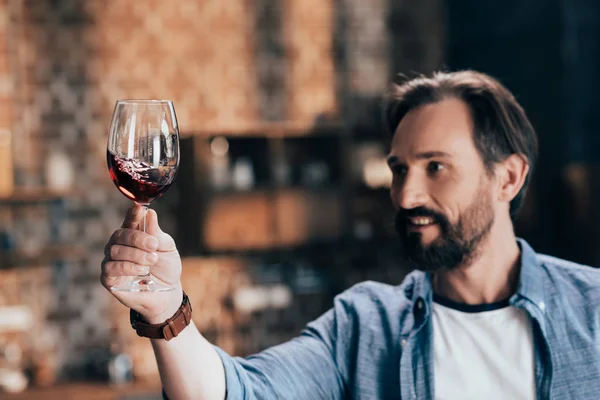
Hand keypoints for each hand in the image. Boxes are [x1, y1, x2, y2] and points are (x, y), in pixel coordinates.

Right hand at [101, 205, 182, 323]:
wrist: (167, 294)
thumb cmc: (166, 267)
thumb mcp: (167, 248)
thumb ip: (157, 233)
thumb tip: (150, 213)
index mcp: (134, 234)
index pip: (129, 220)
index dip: (132, 214)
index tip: (140, 209)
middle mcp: (119, 245)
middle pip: (120, 234)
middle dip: (138, 238)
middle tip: (154, 245)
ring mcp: (112, 261)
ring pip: (115, 250)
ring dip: (136, 254)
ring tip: (152, 260)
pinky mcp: (108, 278)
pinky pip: (110, 268)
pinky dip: (127, 267)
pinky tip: (142, 270)